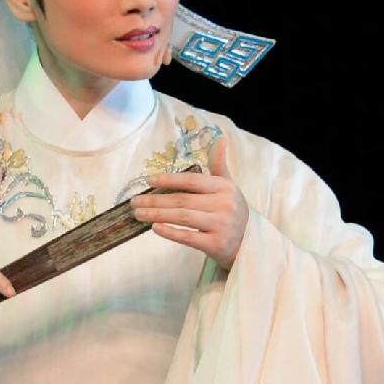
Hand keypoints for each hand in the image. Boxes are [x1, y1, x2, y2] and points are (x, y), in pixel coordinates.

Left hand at [135, 131, 241, 266]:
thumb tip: (220, 139)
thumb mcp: (228, 186)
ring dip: (157, 215)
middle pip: (183, 200)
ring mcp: (221, 225)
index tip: (149, 181)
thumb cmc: (232, 210)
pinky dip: (170, 232)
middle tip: (134, 202)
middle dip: (155, 200)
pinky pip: (188, 237)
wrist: (249, 241)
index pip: (192, 181)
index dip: (169, 179)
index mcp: (225, 188)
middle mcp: (224, 205)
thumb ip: (219, 165)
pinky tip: (155, 228)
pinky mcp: (216, 244)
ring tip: (139, 215)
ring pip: (183, 217)